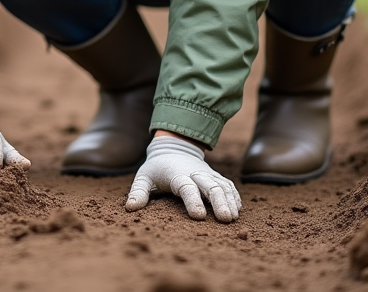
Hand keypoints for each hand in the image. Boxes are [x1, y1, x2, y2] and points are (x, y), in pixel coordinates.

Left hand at [125, 135, 240, 221]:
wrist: (174, 147)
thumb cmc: (157, 168)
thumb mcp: (144, 177)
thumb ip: (138, 192)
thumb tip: (130, 208)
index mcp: (177, 175)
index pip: (187, 188)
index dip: (193, 201)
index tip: (199, 216)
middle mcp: (195, 174)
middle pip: (211, 186)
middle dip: (219, 202)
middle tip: (226, 219)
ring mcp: (207, 175)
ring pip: (223, 185)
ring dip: (230, 200)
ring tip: (233, 218)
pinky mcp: (215, 177)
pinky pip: (228, 185)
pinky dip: (234, 196)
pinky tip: (238, 209)